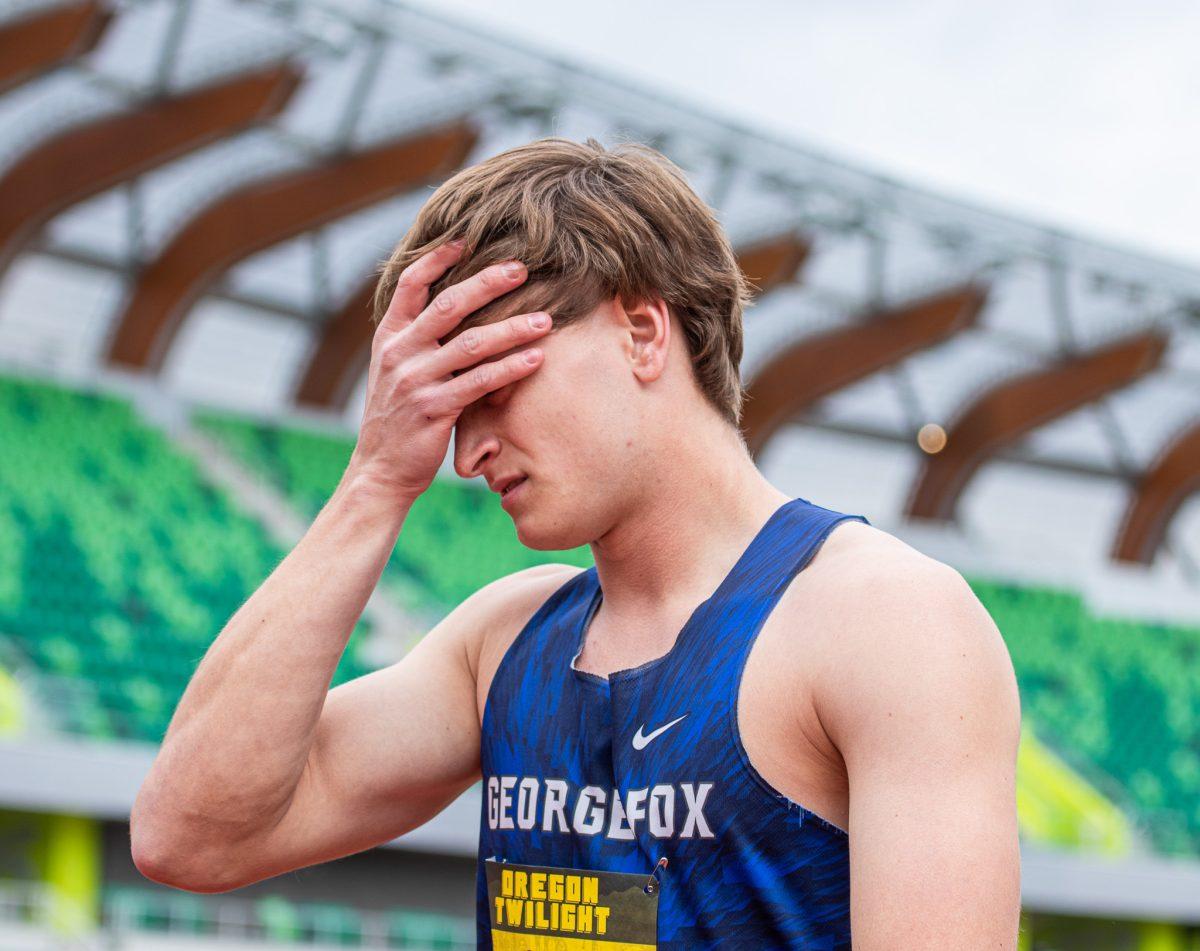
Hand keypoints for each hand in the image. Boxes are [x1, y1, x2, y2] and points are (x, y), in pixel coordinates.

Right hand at [345, 240, 551, 502]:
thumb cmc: (398, 419)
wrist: (380, 470)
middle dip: (488, 283)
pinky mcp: (434, 409)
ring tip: (546, 320)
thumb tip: (454, 310)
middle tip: (522, 269)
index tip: (466, 239)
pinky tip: (536, 359)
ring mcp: (415, 381)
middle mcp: (399, 353)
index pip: (410, 285)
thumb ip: (418, 341)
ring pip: (471, 344)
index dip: (437, 259)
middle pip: (449, 305)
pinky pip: (480, 382)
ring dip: (512, 329)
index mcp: (388, 338)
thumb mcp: (395, 372)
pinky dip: (511, 368)